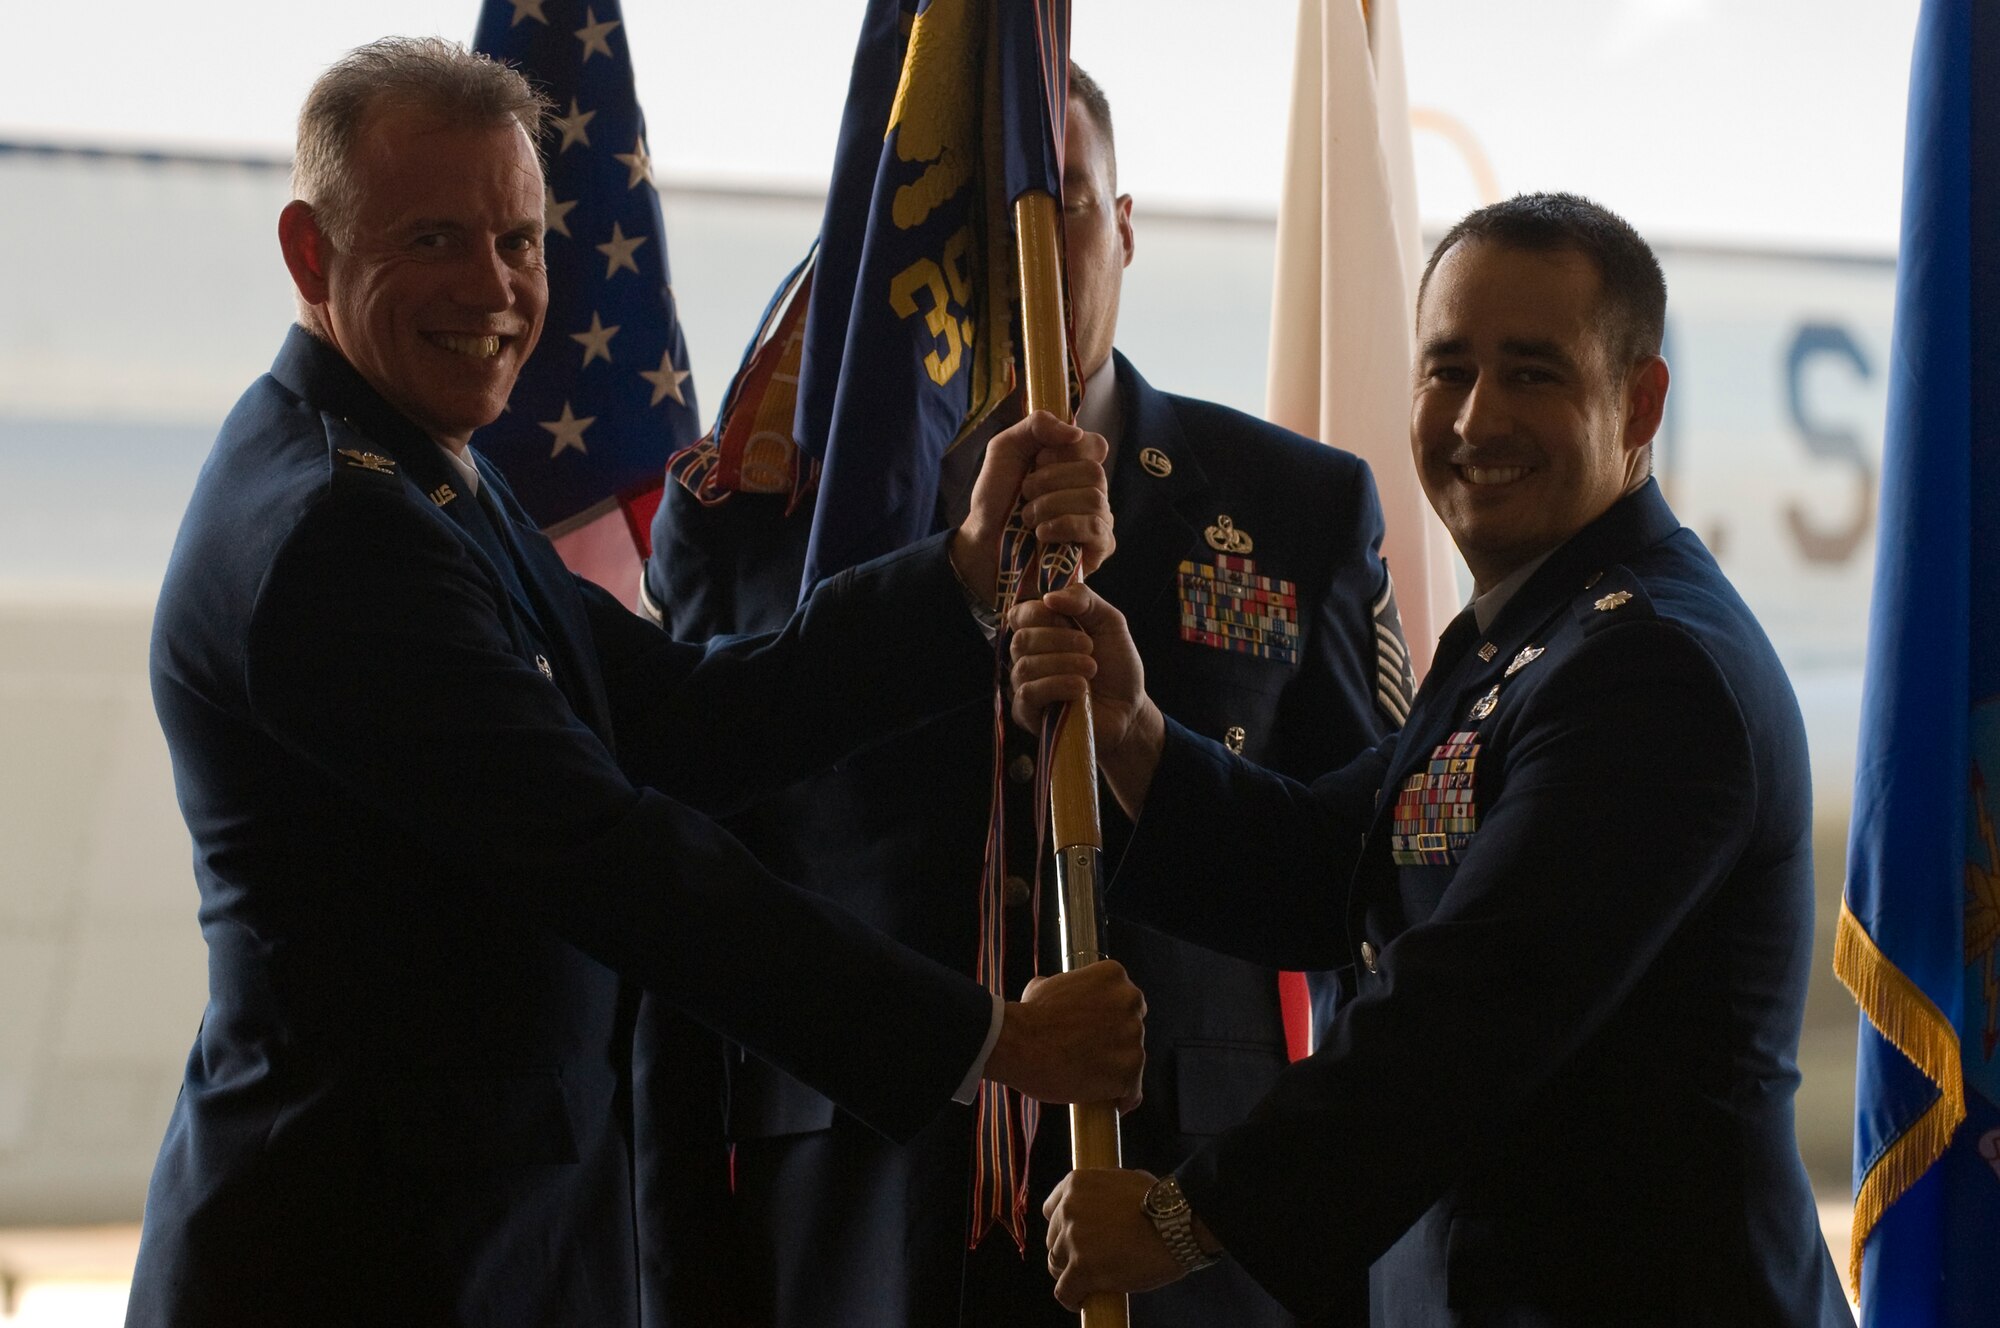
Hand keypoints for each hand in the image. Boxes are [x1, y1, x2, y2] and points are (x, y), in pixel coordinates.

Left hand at [949, 411, 1113, 606]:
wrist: (983, 540)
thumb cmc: (997, 497)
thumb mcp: (1006, 449)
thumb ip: (1036, 425)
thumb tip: (1075, 432)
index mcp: (1076, 465)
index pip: (1096, 445)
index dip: (1065, 452)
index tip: (1037, 462)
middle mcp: (1093, 490)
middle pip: (1094, 472)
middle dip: (1050, 481)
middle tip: (1025, 493)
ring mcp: (1099, 519)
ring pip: (1094, 499)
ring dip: (1050, 506)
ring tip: (1027, 517)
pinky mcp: (1098, 549)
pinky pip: (1096, 528)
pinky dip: (1063, 526)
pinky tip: (1042, 533)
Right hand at [983, 960, 1144, 1111]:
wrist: (1019, 1043)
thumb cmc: (1028, 1017)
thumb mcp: (1045, 986)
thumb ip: (1066, 988)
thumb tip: (1060, 992)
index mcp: (1113, 977)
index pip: (1125, 1001)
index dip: (1111, 1019)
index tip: (1096, 1032)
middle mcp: (1129, 1002)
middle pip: (1132, 1028)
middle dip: (1116, 1042)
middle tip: (1090, 1055)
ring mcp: (1132, 1037)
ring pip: (1134, 1059)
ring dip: (1117, 1070)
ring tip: (1091, 1081)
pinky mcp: (1129, 1070)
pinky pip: (1133, 1090)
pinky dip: (1123, 1097)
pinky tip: (1109, 1102)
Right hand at [1009, 583, 1164, 817]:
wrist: (1129, 709)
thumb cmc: (1117, 666)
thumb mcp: (1110, 622)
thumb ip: (1085, 600)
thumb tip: (1049, 596)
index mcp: (1041, 632)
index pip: (1019, 614)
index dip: (1041, 613)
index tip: (1070, 620)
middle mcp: (1027, 657)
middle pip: (1021, 638)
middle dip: (1059, 640)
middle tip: (1090, 648)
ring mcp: (1024, 685)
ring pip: (1026, 666)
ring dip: (1064, 664)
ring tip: (1091, 669)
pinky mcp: (1027, 713)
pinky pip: (1028, 693)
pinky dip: (1057, 686)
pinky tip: (1081, 689)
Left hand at [1043, 1168, 1184, 1309]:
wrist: (1178, 1224)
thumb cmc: (1162, 1204)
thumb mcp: (1125, 1181)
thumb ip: (1103, 1194)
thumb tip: (1103, 1205)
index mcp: (1076, 1184)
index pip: (1051, 1211)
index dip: (1063, 1228)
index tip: (1075, 1239)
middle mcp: (1068, 1208)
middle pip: (1053, 1239)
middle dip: (1069, 1251)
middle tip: (1090, 1262)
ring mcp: (1073, 1238)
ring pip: (1056, 1265)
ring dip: (1070, 1274)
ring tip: (1089, 1282)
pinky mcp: (1082, 1268)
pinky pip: (1064, 1291)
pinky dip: (1072, 1298)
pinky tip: (1083, 1301)